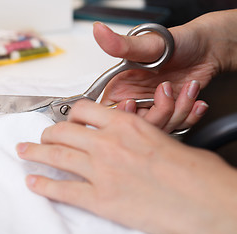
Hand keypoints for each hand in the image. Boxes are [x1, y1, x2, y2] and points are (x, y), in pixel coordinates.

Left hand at [17, 100, 236, 233]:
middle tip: (40, 137)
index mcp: (126, 125)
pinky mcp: (100, 200)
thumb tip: (129, 138)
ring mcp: (100, 172)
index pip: (84, 110)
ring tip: (23, 152)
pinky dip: (43, 185)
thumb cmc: (194, 173)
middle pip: (63, 132)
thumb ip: (138, 135)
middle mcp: (107, 144)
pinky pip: (62, 189)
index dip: (69, 115)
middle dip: (47, 134)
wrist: (205, 202)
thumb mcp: (164, 139)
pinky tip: (33, 182)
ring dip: (34, 153)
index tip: (64, 120)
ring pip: (55, 155)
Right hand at [92, 11, 231, 131]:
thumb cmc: (177, 43)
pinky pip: (178, 127)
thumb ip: (121, 44)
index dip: (122, 114)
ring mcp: (154, 109)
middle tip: (169, 89)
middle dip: (159, 112)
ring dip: (180, 109)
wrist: (206, 48)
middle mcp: (135, 100)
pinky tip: (194, 99)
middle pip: (138, 125)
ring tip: (187, 87)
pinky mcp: (171, 115)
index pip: (110, 113)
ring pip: (160, 128)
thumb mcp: (148, 45)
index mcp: (121, 87)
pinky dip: (190, 115)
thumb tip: (100, 31)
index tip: (135, 102)